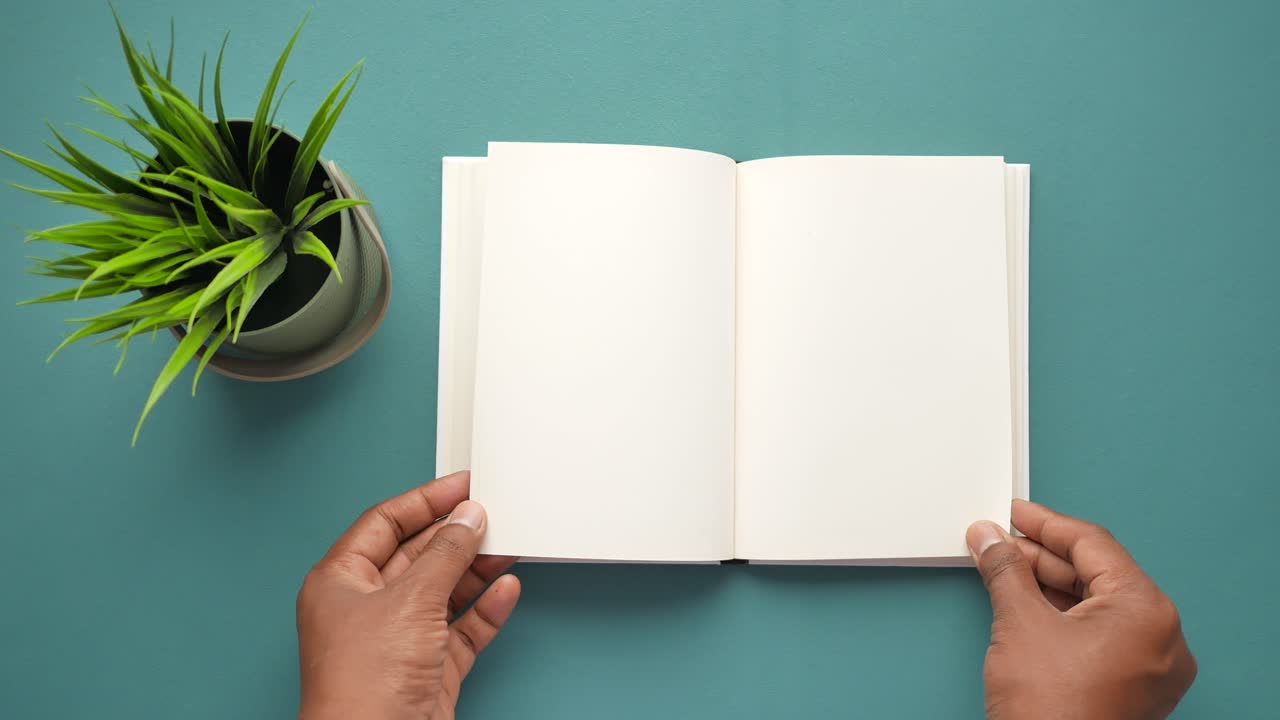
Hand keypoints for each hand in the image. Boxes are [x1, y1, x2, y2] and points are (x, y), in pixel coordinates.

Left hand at [296, 471, 519, 719]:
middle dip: (455, 534)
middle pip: (417, 555)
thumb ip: (445, 554)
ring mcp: (397, 641)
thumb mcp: (411, 600)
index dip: (425, 500)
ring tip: (507, 544)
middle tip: (491, 513)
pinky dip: (485, 609)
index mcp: (341, 581)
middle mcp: (366, 608)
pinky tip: (506, 589)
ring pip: (443, 591)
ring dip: (476, 569)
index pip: (384, 523)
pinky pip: (461, 628)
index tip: (462, 484)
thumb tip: (467, 519)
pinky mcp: (427, 670)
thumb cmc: (363, 686)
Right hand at [967, 500, 1195, 719]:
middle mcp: (1162, 636)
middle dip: (1042, 557)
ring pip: (1098, 604)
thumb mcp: (1019, 624)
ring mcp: (1152, 665)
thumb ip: (1006, 570)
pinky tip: (1028, 605)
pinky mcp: (1136, 687)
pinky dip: (1065, 617)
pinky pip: (1102, 634)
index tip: (1015, 513)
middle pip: (1097, 573)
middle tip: (999, 542)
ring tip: (1005, 571)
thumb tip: (992, 540)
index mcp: (1147, 610)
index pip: (1093, 544)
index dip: (1045, 523)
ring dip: (1050, 586)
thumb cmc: (1052, 714)